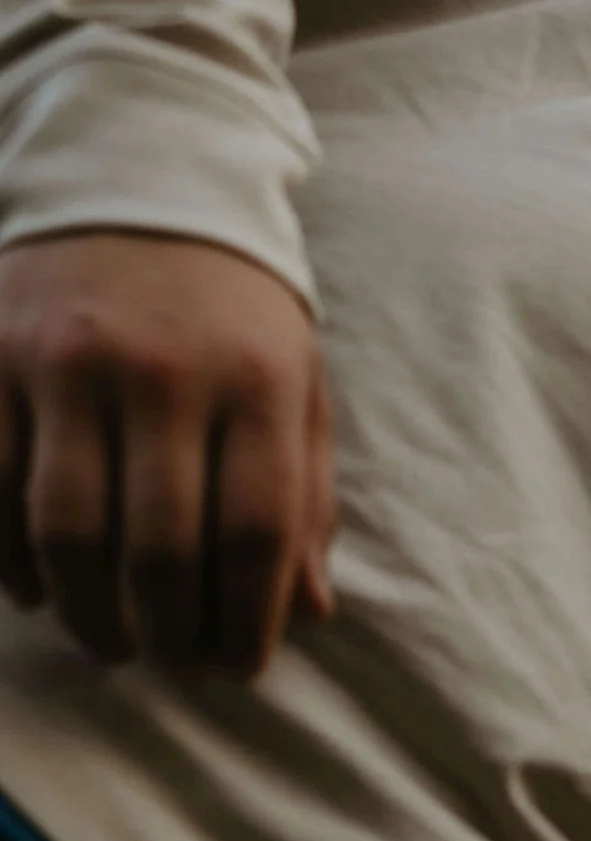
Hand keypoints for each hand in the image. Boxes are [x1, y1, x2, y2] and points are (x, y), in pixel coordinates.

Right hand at [0, 230, 335, 673]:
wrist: (140, 173)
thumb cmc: (233, 306)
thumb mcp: (297, 382)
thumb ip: (305, 496)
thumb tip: (311, 612)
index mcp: (258, 379)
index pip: (255, 532)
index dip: (247, 620)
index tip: (238, 668)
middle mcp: (163, 372)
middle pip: (159, 547)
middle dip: (166, 631)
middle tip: (169, 663)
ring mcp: (67, 363)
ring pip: (68, 531)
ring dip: (86, 611)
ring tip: (109, 642)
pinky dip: (10, 559)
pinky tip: (37, 591)